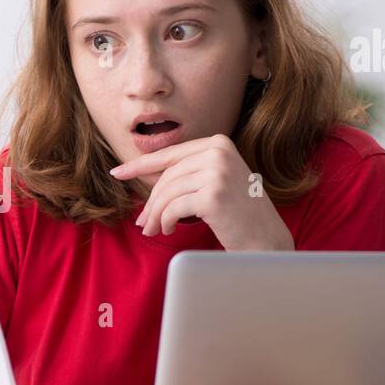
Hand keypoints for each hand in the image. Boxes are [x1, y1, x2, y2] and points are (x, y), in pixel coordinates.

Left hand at [109, 133, 294, 250]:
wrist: (267, 242)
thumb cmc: (238, 215)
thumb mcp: (214, 182)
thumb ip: (187, 172)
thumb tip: (142, 173)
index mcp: (218, 143)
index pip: (170, 154)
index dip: (140, 165)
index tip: (117, 173)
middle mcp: (219, 152)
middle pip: (167, 176)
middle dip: (151, 201)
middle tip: (143, 222)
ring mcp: (217, 172)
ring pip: (167, 193)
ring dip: (156, 215)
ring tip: (154, 229)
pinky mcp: (213, 195)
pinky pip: (173, 207)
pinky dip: (166, 221)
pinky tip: (169, 230)